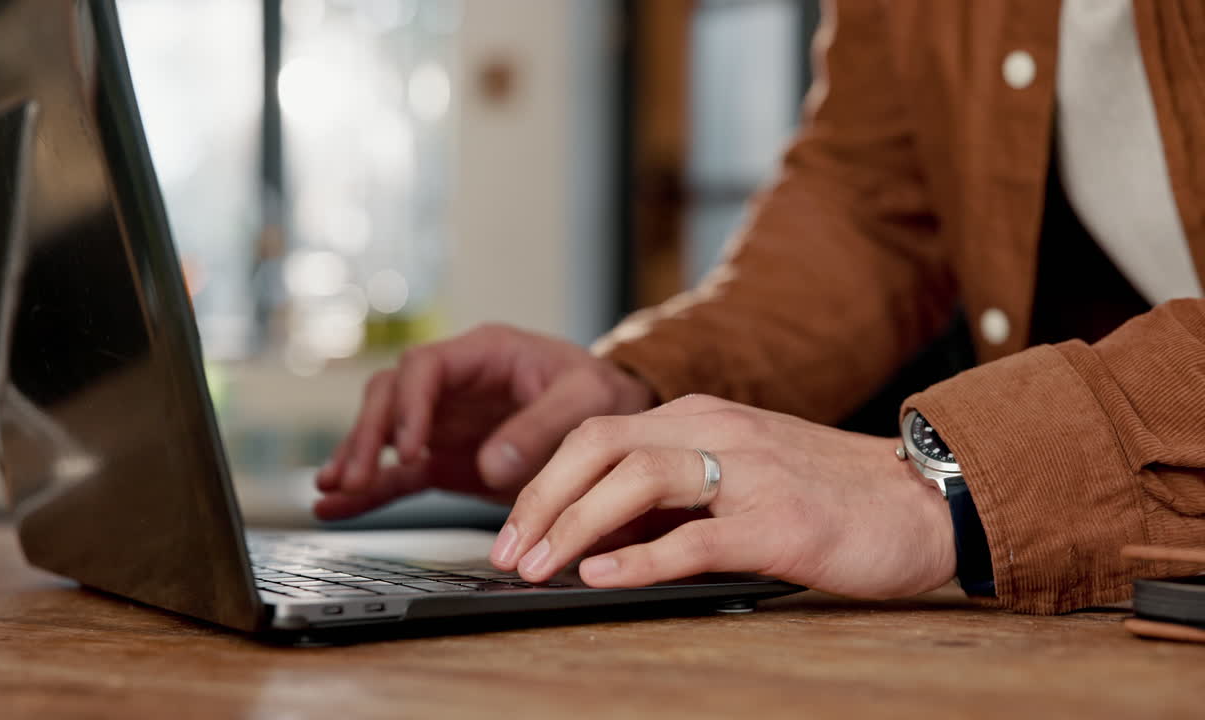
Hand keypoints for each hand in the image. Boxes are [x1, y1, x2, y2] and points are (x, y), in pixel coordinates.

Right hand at [314, 325, 656, 520]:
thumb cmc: (604, 395)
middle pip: (391, 396)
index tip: (409, 446)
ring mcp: (446, 421)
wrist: (615, 421)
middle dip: (367, 434)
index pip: (425, 366)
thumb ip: (542, 427)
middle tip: (354, 475)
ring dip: (357, 457)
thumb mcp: (587, 402)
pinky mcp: (446, 458)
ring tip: (334, 490)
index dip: (410, 404)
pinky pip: (397, 472)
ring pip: (383, 431)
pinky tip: (335, 506)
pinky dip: (368, 489)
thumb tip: (492, 463)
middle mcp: (455, 383)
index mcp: (485, 353)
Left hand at [489, 394, 956, 599]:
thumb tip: (599, 531)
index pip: (594, 436)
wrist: (925, 497)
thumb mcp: (741, 472)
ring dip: (572, 526)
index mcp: (701, 418)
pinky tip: (602, 576)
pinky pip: (693, 535)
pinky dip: (638, 557)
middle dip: (538, 502)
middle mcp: (716, 431)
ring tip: (538, 566)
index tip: (511, 529)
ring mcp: (748, 472)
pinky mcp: (779, 521)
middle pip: (597, 447)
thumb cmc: (829, 493)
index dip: (541, 483)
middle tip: (506, 552)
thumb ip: (674, 492)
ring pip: (634, 482)